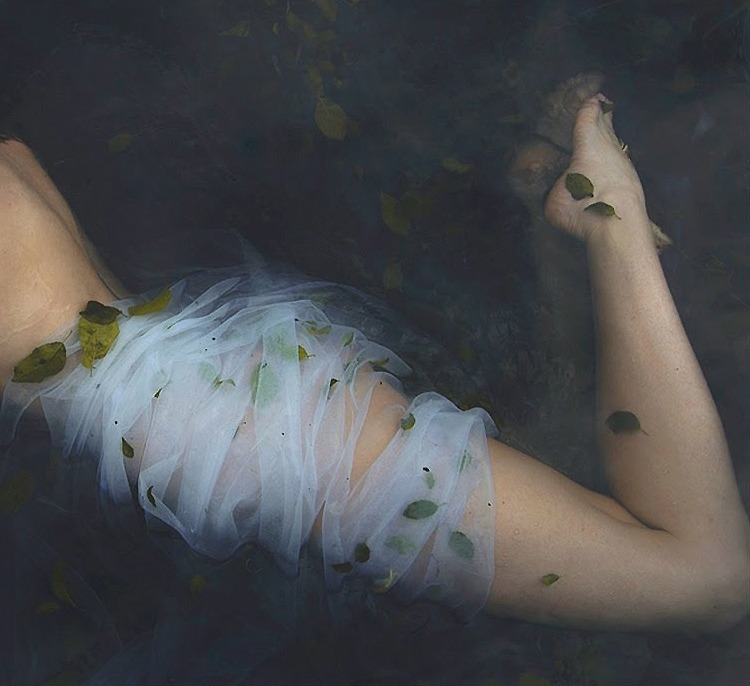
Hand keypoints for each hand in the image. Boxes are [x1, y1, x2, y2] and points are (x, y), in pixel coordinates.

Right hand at [543, 94, 646, 243]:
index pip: (587, 120)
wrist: (617, 223)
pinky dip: (615, 157)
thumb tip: (560, 193)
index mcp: (588, 144)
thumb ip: (556, 191)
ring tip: (606, 128)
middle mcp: (608, 148)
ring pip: (615, 143)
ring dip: (610, 135)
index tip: (591, 99)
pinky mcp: (632, 181)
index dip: (587, 108)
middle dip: (603, 115)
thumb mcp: (554, 199)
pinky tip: (613, 160)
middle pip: (606, 126)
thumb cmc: (581, 205)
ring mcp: (624, 164)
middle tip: (603, 103)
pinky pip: (621, 161)